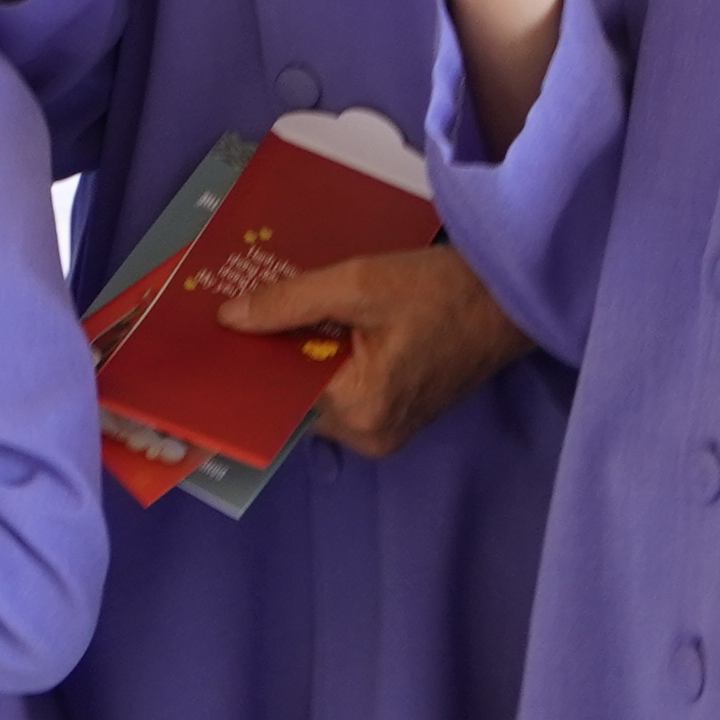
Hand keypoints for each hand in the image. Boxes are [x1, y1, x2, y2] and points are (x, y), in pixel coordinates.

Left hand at [211, 240, 532, 455]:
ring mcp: (384, 431)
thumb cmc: (439, 289)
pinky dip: (326, 362)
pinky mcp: (395, 416)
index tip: (209, 337)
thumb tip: (227, 320)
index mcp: (357, 410)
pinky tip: (312, 326)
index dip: (244, 362)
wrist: (510, 298)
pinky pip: (342, 392)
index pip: (277, 393)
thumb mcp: (358, 283)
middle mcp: (367, 436)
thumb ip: (289, 302)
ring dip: (298, 356)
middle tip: (234, 312)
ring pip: (316, 392)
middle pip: (294, 395)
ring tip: (268, 312)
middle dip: (270, 355)